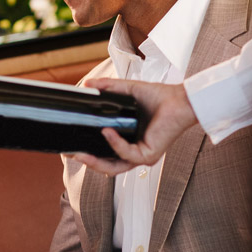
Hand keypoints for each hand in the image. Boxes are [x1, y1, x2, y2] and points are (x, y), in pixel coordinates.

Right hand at [72, 77, 198, 173]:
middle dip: (86, 162)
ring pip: (113, 168)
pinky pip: (126, 153)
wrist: (180, 99)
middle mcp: (135, 152)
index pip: (105, 155)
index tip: (72, 146)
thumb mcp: (127, 91)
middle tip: (70, 153)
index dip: (88, 153)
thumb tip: (87, 84)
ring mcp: (142, 156)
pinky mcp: (149, 154)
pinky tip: (106, 132)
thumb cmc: (160, 98)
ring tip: (80, 153)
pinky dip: (114, 144)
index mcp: (129, 142)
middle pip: (106, 167)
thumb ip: (107, 88)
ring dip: (95, 162)